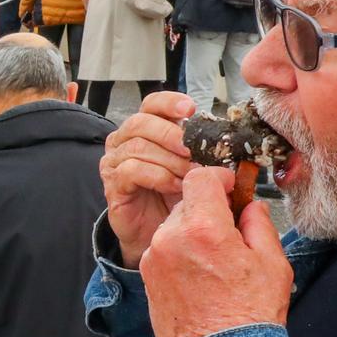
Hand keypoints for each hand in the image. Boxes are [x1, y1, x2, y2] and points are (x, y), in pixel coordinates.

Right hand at [100, 91, 198, 265]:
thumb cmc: (175, 196)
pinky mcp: (112, 185)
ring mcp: (114, 163)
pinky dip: (158, 176)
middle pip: (140, 122)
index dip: (169, 103)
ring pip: (138, 147)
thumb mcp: (191, 167)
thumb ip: (200, 150)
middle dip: (171, 134)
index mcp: (144, 129)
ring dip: (169, 160)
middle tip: (193, 151)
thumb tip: (224, 140)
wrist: (159, 233)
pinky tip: (174, 187)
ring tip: (189, 175)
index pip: (150, 104)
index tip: (190, 109)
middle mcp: (123, 141)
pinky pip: (132, 170)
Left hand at [140, 166, 292, 336]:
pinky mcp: (147, 275)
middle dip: (209, 209)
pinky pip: (164, 249)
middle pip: (188, 202)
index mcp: (203, 228)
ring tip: (217, 260)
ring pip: (174, 225)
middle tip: (232, 231)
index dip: (219, 178)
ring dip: (194, 231)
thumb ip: (258, 224)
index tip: (232, 188)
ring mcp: (154, 257)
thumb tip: (250, 205)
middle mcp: (170, 237)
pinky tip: (201, 274)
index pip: (200, 177)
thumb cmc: (250, 314)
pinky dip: (181, 251)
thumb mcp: (272, 263)